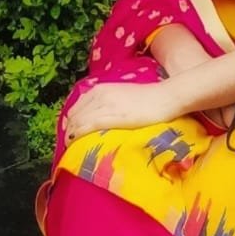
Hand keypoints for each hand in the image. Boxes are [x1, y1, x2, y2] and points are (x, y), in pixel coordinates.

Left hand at [64, 81, 179, 141]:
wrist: (165, 98)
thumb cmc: (149, 98)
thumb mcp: (123, 95)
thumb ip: (109, 102)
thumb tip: (102, 115)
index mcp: (101, 89)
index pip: (77, 106)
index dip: (71, 121)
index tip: (71, 132)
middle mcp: (100, 94)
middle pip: (75, 114)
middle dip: (69, 129)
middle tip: (69, 143)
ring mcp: (105, 105)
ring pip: (79, 121)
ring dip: (71, 134)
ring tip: (71, 146)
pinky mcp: (112, 116)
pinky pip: (88, 126)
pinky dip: (79, 135)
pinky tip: (76, 143)